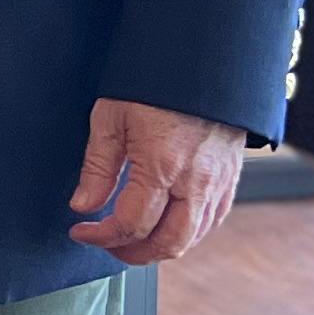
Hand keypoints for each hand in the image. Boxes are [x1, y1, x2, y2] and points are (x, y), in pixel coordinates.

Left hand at [71, 98, 246, 262]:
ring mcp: (218, 183)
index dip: (101, 236)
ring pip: (192, 239)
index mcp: (162, 165)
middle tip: (106, 244)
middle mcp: (195, 181)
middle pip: (166, 243)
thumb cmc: (154, 83)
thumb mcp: (112, 117)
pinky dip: (186, 234)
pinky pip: (211, 222)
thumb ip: (98, 166)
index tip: (81, 231)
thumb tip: (83, 205)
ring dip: (158, 248)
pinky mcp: (231, 180)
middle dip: (131, 253)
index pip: (130, 224)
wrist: (204, 61)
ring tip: (131, 239)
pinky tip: (164, 226)